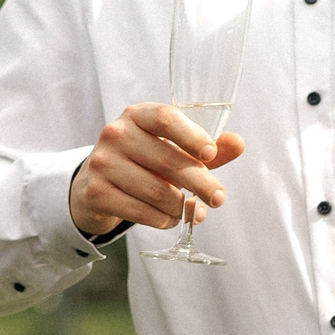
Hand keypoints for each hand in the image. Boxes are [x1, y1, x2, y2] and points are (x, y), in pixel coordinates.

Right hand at [69, 103, 244, 237]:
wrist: (96, 183)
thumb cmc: (143, 161)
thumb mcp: (171, 147)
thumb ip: (204, 147)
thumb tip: (238, 144)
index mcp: (137, 115)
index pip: (165, 118)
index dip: (191, 135)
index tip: (211, 153)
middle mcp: (116, 134)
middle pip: (166, 159)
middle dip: (199, 182)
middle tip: (219, 198)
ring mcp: (102, 163)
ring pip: (155, 190)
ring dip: (181, 207)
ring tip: (193, 212)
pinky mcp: (95, 193)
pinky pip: (139, 211)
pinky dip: (162, 220)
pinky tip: (171, 219)